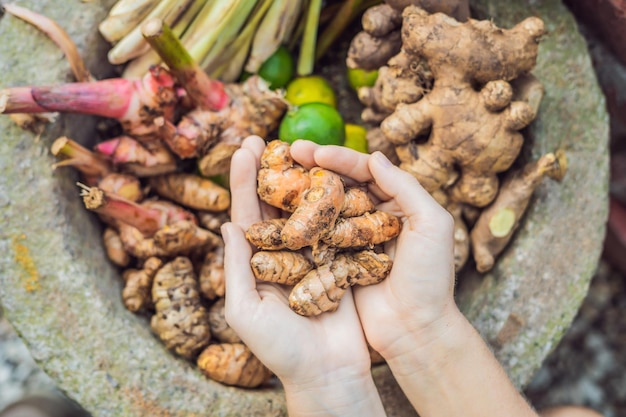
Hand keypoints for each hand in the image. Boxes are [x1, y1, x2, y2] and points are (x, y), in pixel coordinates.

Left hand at [222, 136, 385, 416]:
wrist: (328, 373)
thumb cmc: (281, 350)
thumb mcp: (246, 311)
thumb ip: (236, 268)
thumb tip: (227, 223)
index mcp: (256, 262)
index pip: (248, 213)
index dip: (245, 179)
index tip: (246, 147)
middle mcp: (284, 253)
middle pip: (277, 203)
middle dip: (274, 170)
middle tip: (272, 136)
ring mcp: (313, 255)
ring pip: (309, 210)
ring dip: (306, 179)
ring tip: (305, 148)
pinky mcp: (341, 262)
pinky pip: (339, 227)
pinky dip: (338, 202)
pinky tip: (338, 177)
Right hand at [290, 140, 460, 359]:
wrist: (416, 329)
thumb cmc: (430, 278)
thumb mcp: (432, 225)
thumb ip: (406, 187)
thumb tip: (375, 156)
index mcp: (399, 204)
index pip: (366, 171)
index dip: (340, 158)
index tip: (314, 152)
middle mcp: (375, 217)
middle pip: (342, 183)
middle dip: (315, 166)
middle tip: (288, 151)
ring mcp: (354, 239)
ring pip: (326, 206)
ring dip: (304, 189)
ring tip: (278, 174)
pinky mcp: (339, 260)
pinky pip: (318, 235)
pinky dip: (301, 222)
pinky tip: (280, 211)